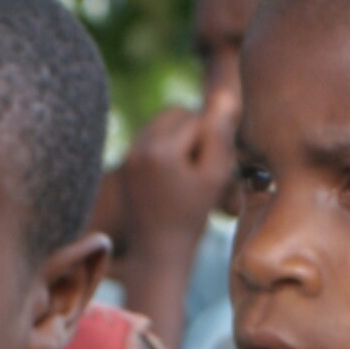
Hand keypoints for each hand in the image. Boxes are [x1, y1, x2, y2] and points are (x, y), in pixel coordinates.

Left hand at [108, 102, 234, 348]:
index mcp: (161, 149)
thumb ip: (221, 136)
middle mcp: (138, 146)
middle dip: (194, 131)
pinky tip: (171, 177)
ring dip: (180, 138)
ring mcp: (128, 153)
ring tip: (187, 172)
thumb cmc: (191, 219)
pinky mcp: (124, 163)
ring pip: (163, 122)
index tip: (213, 169)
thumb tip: (225, 94)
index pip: (197, 117)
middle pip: (176, 112)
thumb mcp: (214, 178)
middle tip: (201, 166)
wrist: (156, 254)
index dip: (213, 140)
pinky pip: (150, 138)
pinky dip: (165, 149)